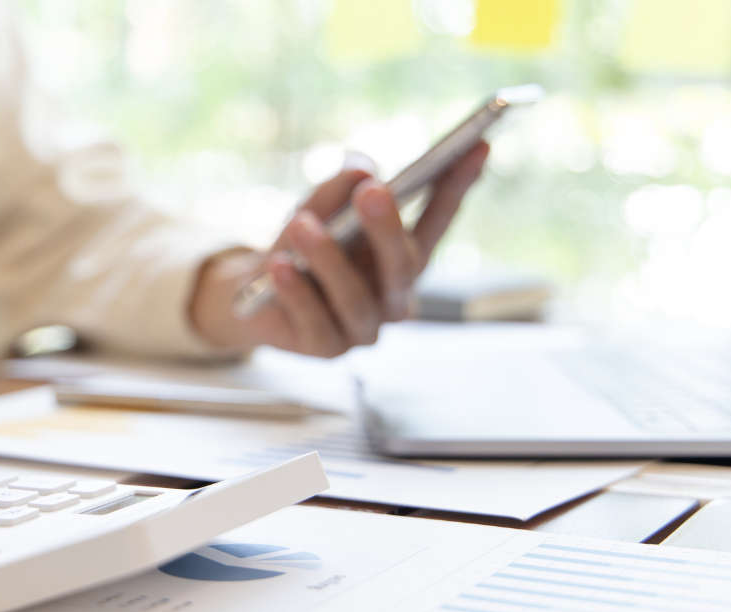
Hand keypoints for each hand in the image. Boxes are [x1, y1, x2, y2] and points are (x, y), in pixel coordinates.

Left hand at [191, 143, 488, 356]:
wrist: (254, 296)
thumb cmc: (298, 248)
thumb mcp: (316, 209)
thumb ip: (338, 189)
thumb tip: (362, 170)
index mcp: (401, 259)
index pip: (436, 221)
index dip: (456, 186)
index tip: (476, 146)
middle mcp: (392, 297)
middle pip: (401, 265)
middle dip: (387, 227)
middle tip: (372, 191)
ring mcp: (362, 328)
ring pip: (354, 297)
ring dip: (328, 260)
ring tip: (302, 224)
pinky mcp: (325, 347)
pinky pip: (314, 320)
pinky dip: (296, 292)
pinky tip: (278, 266)